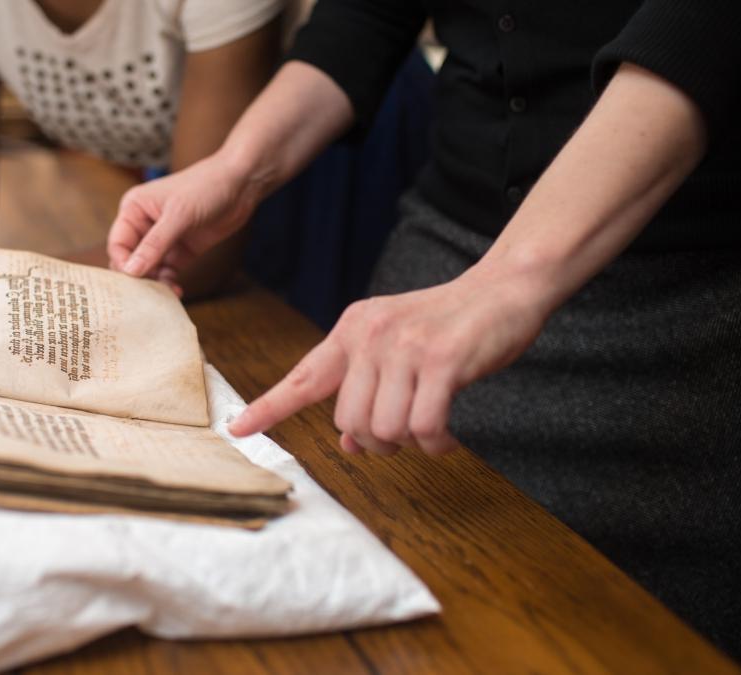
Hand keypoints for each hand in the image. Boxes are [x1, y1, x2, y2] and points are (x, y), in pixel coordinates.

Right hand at [107, 155, 259, 292]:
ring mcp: (163, 239)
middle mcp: (144, 225)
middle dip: (137, 277)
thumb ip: (154, 244)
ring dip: (154, 283)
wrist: (241, 185)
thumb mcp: (178, 215)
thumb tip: (131, 271)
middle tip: (146, 295)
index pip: (117, 243)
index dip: (122, 263)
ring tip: (165, 295)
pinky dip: (169, 283)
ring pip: (148, 269)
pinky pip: (167, 272)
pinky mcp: (180, 251)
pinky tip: (177, 291)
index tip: (134, 280)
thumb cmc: (205, 187)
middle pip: (130, 259)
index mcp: (134, 209)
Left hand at [228, 267, 550, 455]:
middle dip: (376, 443)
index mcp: (353, 330)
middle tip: (404, 435)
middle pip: (349, 423)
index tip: (237, 427)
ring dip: (410, 443)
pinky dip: (436, 443)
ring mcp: (405, 347)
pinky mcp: (441, 361)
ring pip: (385, 430)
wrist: (503, 291)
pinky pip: (423, 428)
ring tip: (430, 428)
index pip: (304, 377)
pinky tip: (448, 435)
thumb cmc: (449, 327)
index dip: (269, 407)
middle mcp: (371, 335)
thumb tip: (350, 445)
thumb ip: (368, 392)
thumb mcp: (398, 352)